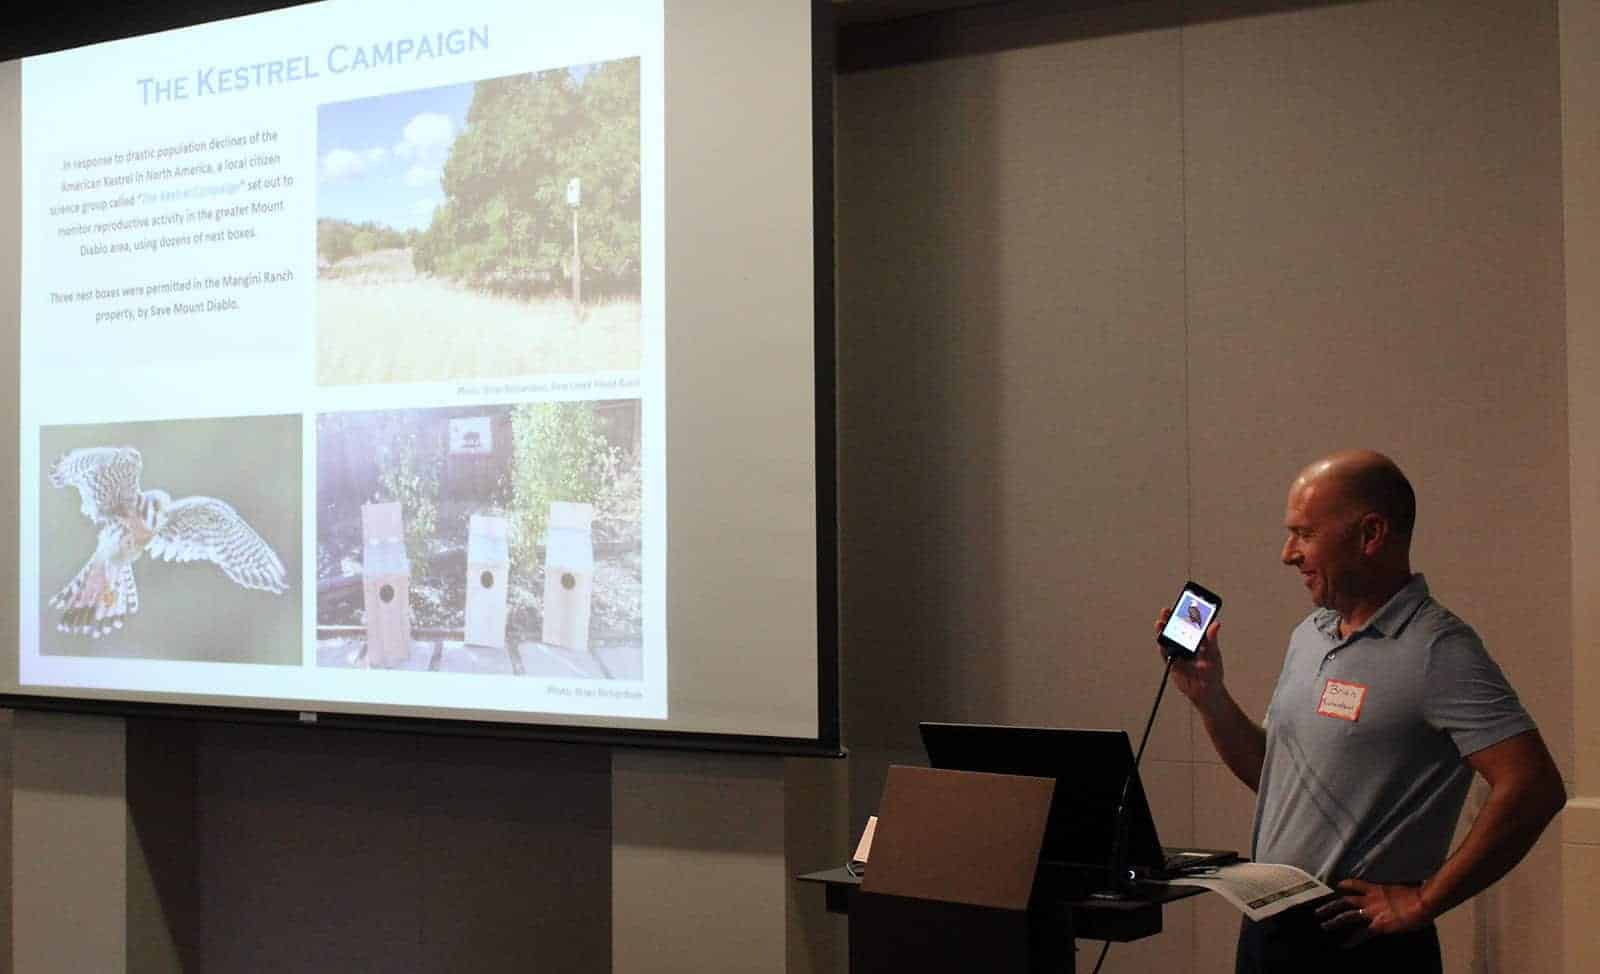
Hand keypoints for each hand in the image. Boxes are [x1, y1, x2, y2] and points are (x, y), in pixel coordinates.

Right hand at [1155, 609, 1224, 709]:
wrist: (1206, 692)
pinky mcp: (1172, 662)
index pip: (1190, 623)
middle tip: (1166, 611)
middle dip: (1170, 619)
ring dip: (1163, 631)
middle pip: (1176, 629)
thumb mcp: (1214, 654)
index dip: (1184, 613)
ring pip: (1168, 639)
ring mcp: (1178, 653)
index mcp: (1197, 640)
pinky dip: (1162, 647)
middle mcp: (1186, 644)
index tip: (1182, 604)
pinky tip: (1161, 640)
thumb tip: (1216, 624)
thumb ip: (1212, 640)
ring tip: (1160, 624)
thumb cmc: (1212, 672)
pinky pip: (1165, 653)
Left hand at [1314, 879, 1432, 947]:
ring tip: (1323, 925)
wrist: (1423, 902)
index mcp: (1377, 889)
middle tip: (1317, 911)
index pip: (1356, 884)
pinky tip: (1344, 945)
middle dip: (1330, 906)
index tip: (1337, 885)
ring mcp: (1373, 912)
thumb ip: (1393, 893)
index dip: (1345, 884)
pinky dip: (1352, 940)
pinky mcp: (1378, 926)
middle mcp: (1370, 899)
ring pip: (1347, 915)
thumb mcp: (1401, 889)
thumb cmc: (1418, 895)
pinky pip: (1362, 934)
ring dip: (1334, 921)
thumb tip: (1397, 896)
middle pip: (1345, 901)